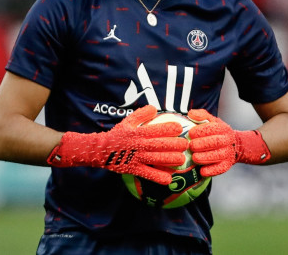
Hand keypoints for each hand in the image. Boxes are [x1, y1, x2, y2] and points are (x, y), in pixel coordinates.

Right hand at [47, 105, 188, 184]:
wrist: (101, 150)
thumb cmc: (118, 135)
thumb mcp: (127, 121)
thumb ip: (141, 114)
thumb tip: (154, 108)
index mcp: (138, 132)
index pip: (157, 129)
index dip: (170, 128)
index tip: (180, 128)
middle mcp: (139, 145)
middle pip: (161, 145)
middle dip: (176, 144)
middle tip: (186, 145)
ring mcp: (137, 158)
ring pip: (158, 159)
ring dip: (172, 160)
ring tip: (181, 160)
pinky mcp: (134, 169)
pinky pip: (149, 174)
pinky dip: (159, 177)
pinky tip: (169, 179)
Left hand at [188, 109, 270, 176]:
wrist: (233, 145)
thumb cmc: (216, 132)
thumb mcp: (211, 121)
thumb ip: (201, 115)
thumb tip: (191, 113)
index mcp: (223, 129)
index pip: (213, 128)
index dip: (201, 131)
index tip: (190, 133)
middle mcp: (227, 141)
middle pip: (215, 142)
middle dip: (202, 144)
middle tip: (191, 146)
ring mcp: (228, 153)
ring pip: (218, 156)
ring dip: (205, 157)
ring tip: (194, 157)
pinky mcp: (226, 165)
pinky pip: (220, 169)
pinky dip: (211, 171)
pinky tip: (202, 171)